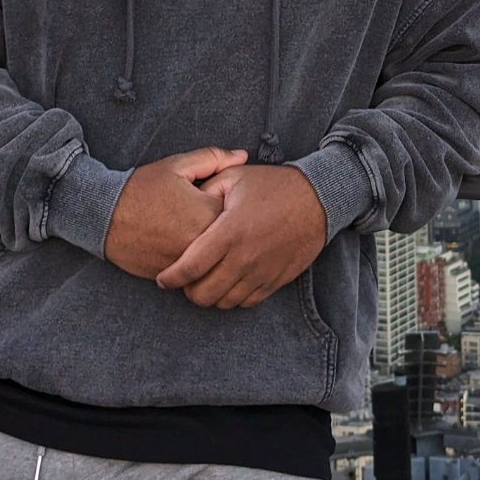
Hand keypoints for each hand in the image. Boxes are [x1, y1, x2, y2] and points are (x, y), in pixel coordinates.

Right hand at [103, 147, 246, 278]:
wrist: (103, 216)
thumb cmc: (141, 188)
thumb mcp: (177, 165)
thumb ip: (214, 158)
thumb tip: (243, 156)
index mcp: (206, 213)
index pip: (240, 212)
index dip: (236, 203)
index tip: (225, 196)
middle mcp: (201, 244)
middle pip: (231, 239)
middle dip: (228, 228)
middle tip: (213, 215)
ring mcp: (187, 264)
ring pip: (217, 260)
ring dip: (216, 248)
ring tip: (199, 230)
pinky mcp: (173, 278)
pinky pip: (198, 273)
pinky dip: (199, 262)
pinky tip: (188, 245)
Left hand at [154, 164, 327, 309]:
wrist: (316, 199)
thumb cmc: (273, 185)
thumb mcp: (235, 177)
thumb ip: (205, 189)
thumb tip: (184, 203)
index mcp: (229, 231)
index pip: (190, 267)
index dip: (171, 277)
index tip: (163, 278)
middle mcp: (244, 257)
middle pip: (203, 294)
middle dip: (188, 290)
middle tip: (185, 279)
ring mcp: (261, 272)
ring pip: (224, 302)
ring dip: (210, 295)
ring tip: (206, 280)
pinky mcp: (275, 280)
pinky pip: (246, 302)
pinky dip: (233, 298)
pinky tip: (229, 282)